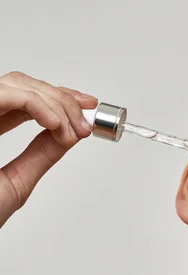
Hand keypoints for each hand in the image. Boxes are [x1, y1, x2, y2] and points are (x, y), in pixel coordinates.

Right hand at [0, 71, 97, 227]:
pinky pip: (7, 94)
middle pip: (24, 86)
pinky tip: (55, 125)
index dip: (58, 98)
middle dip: (63, 100)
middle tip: (85, 125)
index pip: (25, 100)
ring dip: (55, 104)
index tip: (86, 108)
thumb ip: (41, 156)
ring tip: (72, 132)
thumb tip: (69, 136)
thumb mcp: (17, 182)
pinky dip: (37, 104)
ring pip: (19, 84)